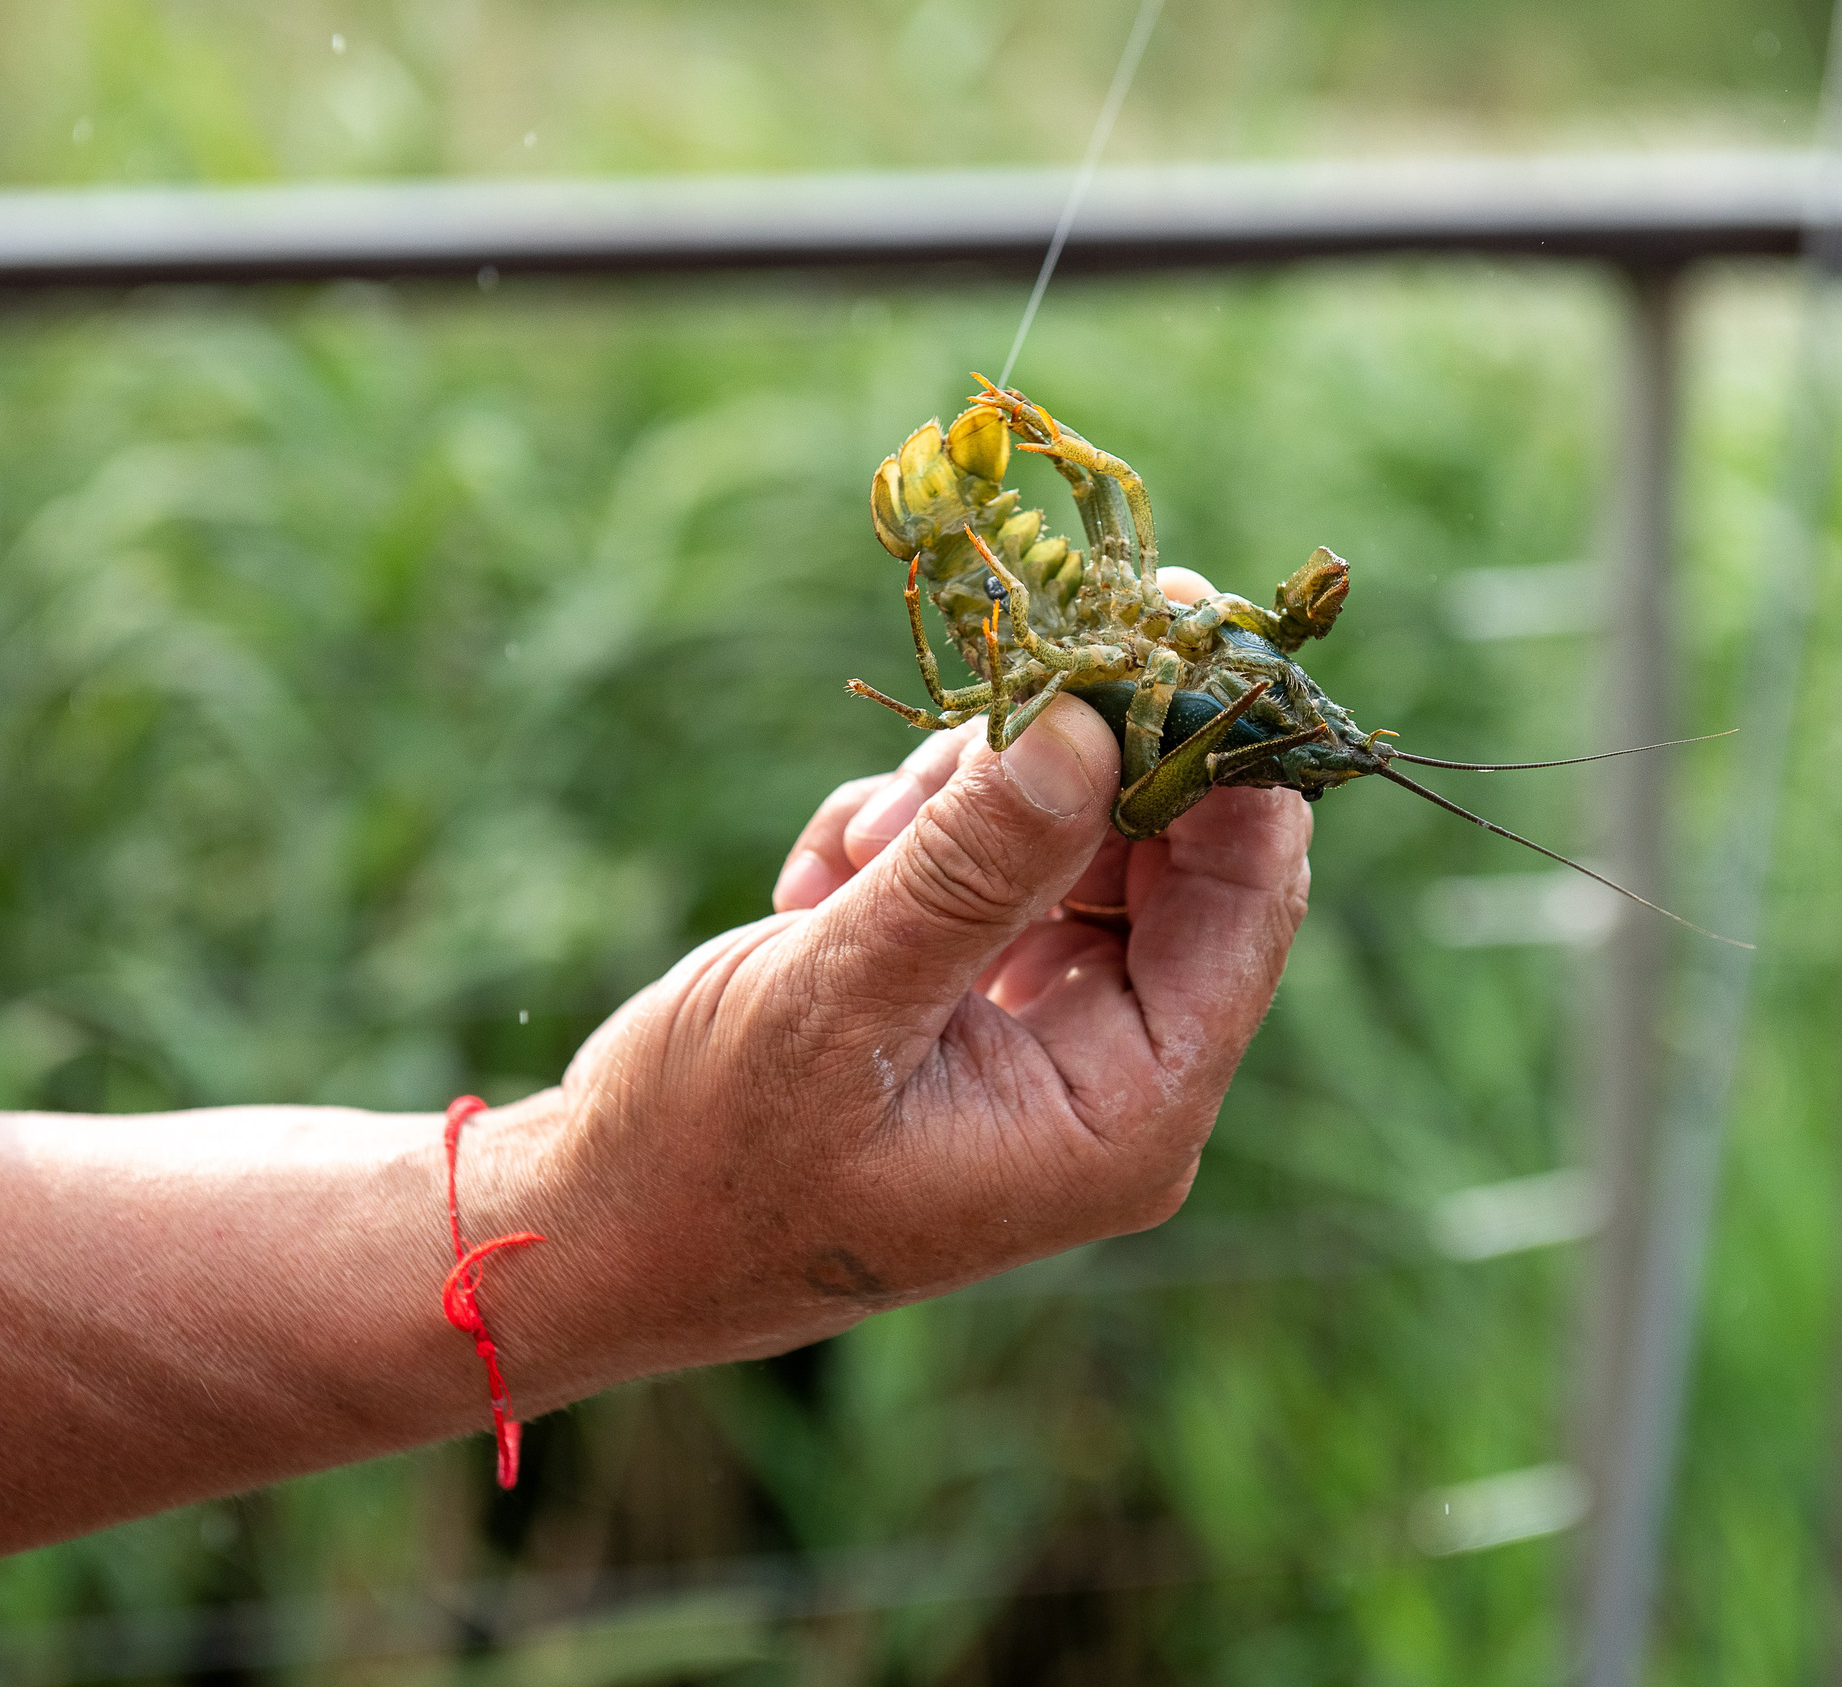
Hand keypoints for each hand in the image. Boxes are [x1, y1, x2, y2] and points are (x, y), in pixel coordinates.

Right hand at [480, 569, 1313, 1397]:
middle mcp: (1112, 1077)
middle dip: (1063, 765)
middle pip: (1166, 855)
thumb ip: (973, 864)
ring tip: (849, 862)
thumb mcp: (838, 996)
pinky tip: (815, 894)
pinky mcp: (973, 1005)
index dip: (1222, 748)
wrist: (595, 1233)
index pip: (1246, 898)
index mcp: (1126, 1110)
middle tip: (988, 686)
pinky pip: (988, 867)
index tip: (1168, 609)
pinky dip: (907, 844)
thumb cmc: (709, 1155)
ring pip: (1067, 840)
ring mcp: (1044, 1039)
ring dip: (958, 808)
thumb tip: (1092, 725)